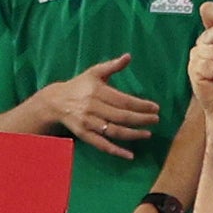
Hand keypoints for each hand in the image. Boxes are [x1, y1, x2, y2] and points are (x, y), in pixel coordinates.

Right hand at [36, 55, 160, 155]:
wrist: (56, 101)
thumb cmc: (80, 85)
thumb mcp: (94, 73)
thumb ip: (112, 66)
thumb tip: (129, 56)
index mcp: (97, 91)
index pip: (123, 100)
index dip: (141, 105)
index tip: (156, 108)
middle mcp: (92, 107)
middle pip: (121, 116)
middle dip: (141, 119)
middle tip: (156, 120)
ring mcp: (88, 122)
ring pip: (114, 131)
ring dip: (133, 135)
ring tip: (148, 134)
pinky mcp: (84, 134)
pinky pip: (102, 144)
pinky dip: (116, 151)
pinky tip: (130, 155)